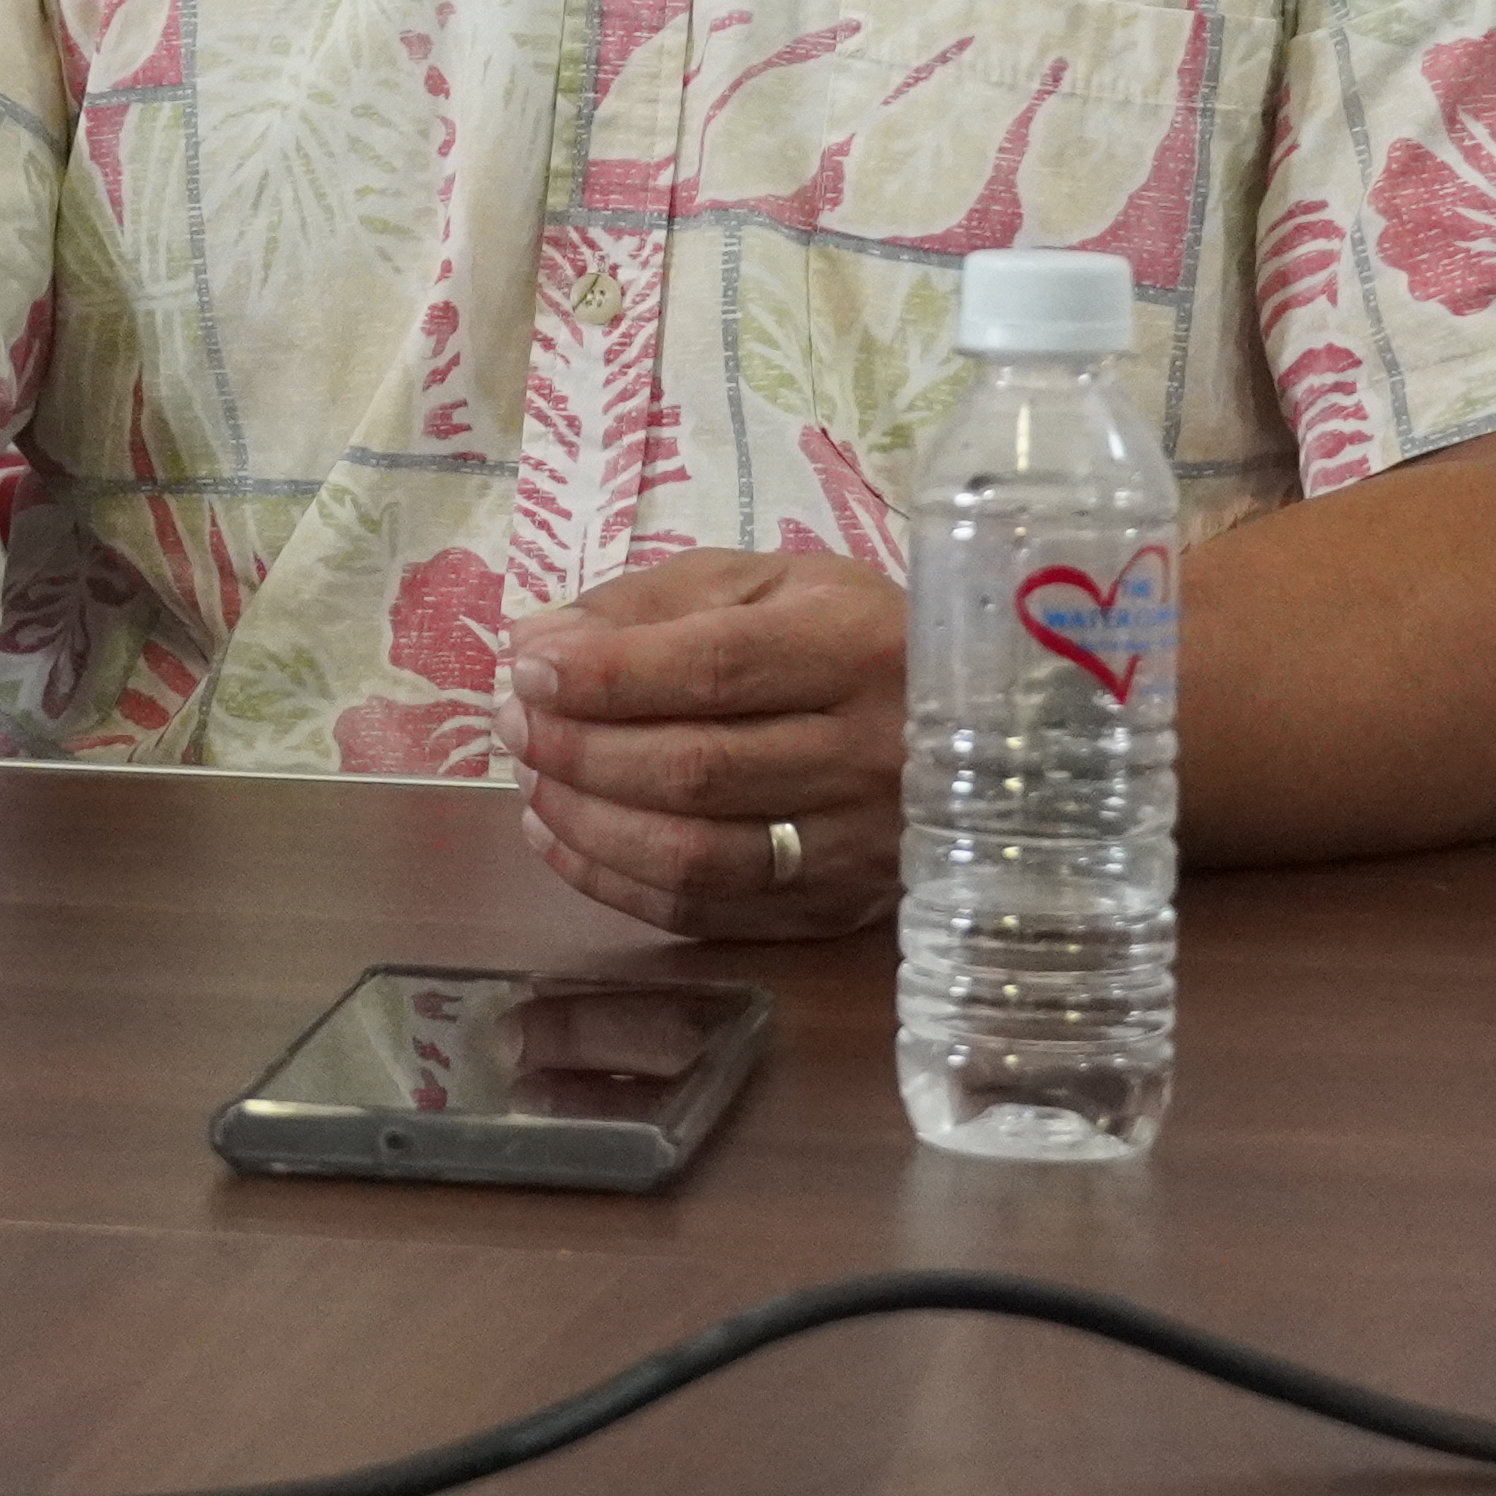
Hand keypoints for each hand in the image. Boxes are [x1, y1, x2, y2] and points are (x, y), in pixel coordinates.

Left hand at [499, 548, 902, 941]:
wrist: (981, 732)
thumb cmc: (850, 634)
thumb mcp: (765, 583)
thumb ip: (649, 605)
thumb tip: (537, 645)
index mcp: (854, 648)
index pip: (715, 669)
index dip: (610, 676)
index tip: (528, 671)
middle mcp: (867, 756)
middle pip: (697, 771)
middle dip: (580, 751)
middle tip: (513, 723)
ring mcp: (856, 848)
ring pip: (695, 856)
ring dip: (586, 823)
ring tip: (529, 781)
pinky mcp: (835, 912)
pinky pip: (705, 912)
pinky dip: (612, 881)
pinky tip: (559, 839)